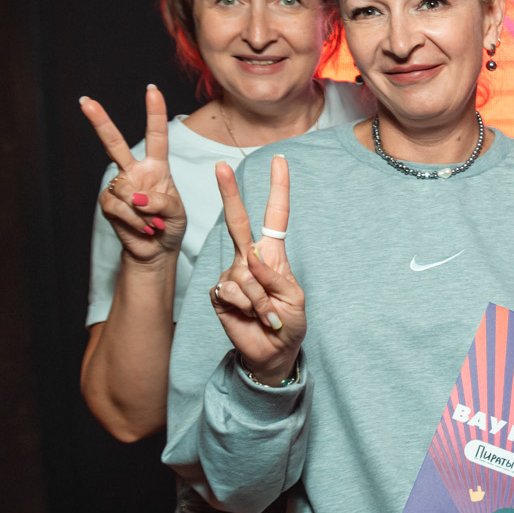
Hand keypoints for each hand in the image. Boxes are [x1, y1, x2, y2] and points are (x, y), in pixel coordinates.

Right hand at [81, 85, 185, 263]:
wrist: (155, 250)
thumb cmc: (169, 226)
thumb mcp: (177, 213)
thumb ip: (162, 202)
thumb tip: (136, 198)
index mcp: (157, 167)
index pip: (157, 136)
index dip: (155, 113)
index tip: (153, 89)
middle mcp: (135, 172)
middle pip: (114, 143)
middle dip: (99, 122)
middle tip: (85, 101)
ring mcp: (119, 187)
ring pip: (125, 190)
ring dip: (144, 212)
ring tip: (152, 222)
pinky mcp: (108, 204)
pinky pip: (119, 208)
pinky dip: (134, 221)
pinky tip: (142, 227)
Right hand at [209, 156, 304, 383]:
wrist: (273, 351)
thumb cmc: (289, 323)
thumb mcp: (294, 299)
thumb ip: (275, 278)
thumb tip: (252, 258)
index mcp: (272, 254)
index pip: (274, 216)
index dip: (278, 189)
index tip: (280, 160)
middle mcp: (248, 259)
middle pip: (238, 221)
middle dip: (229, 193)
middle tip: (220, 166)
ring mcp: (231, 274)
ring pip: (244, 275)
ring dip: (261, 300)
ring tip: (269, 315)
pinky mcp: (219, 293)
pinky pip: (233, 292)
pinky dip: (249, 307)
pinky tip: (253, 317)